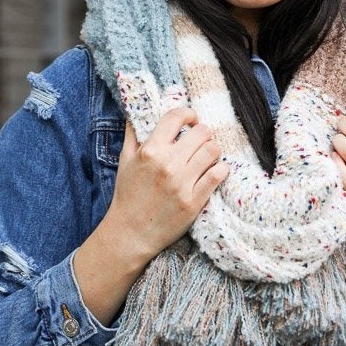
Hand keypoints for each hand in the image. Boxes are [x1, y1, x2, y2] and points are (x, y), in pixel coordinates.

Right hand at [105, 107, 229, 265]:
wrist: (131, 232)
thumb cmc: (128, 195)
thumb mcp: (125, 161)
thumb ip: (132, 134)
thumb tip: (137, 112)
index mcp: (150, 151)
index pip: (176, 117)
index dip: (188, 114)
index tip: (191, 120)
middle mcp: (167, 164)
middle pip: (201, 132)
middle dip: (203, 133)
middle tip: (200, 142)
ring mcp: (182, 183)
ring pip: (213, 150)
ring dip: (213, 150)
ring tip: (207, 157)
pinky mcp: (194, 201)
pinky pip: (218, 174)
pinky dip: (221, 169)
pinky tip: (215, 171)